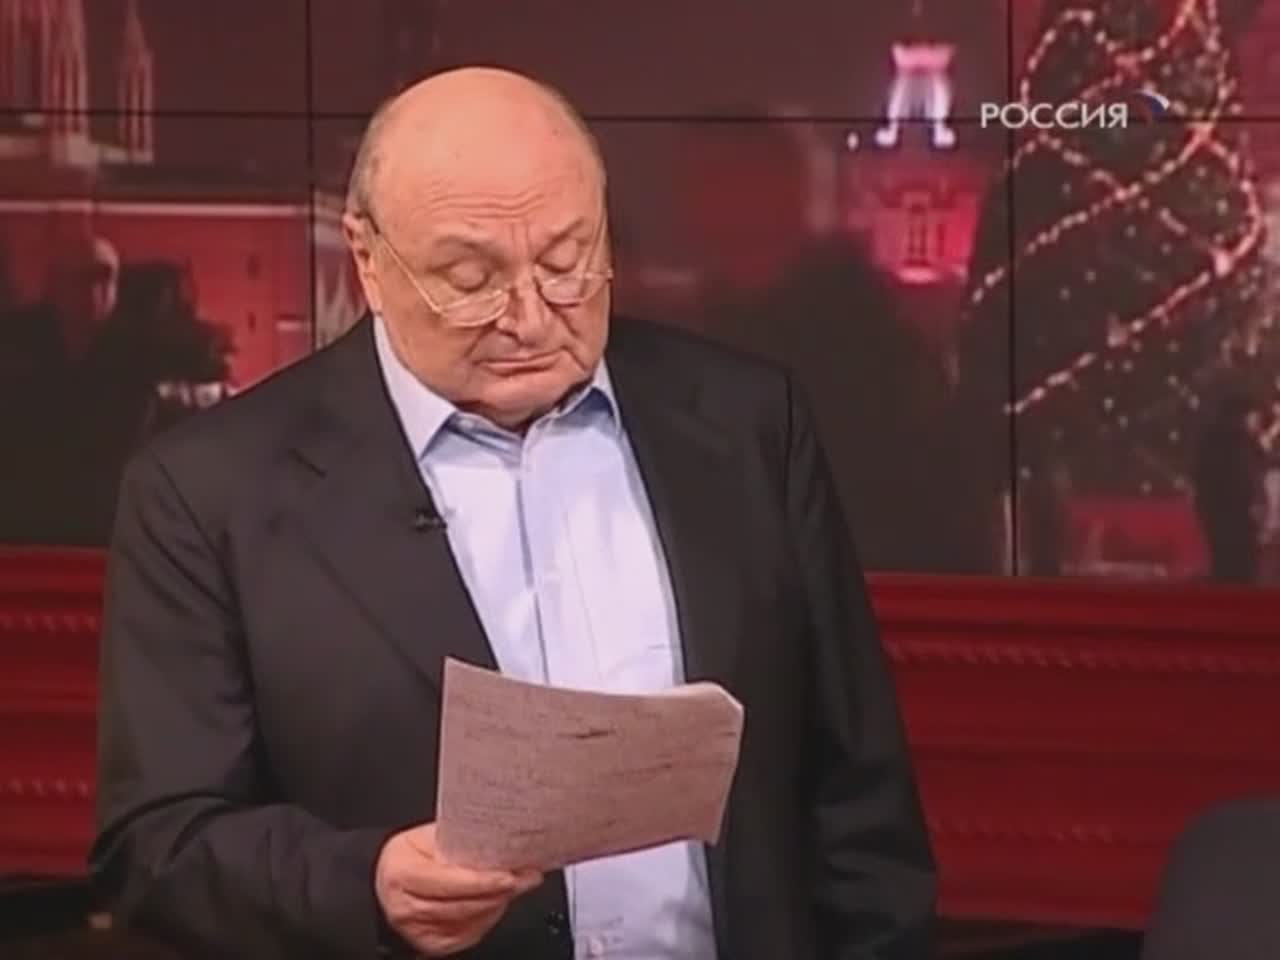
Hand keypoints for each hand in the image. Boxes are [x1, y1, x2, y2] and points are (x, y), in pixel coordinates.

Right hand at [375, 823, 541, 956]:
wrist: (391, 878)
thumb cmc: (411, 854)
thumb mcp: (428, 837)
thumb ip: (458, 839)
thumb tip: (501, 837)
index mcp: (401, 873)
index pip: (448, 882)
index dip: (481, 882)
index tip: (509, 875)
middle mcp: (403, 906)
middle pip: (461, 906)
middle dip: (499, 893)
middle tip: (525, 878)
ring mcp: (415, 929)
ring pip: (468, 922)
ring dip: (496, 905)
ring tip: (515, 886)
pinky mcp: (428, 943)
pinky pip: (466, 936)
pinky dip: (486, 919)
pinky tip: (495, 902)